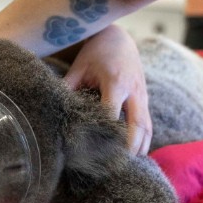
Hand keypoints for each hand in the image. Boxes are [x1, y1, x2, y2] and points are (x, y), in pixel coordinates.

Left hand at [63, 25, 152, 154]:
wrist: (118, 37)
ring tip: (130, 165)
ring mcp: (142, 95)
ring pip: (147, 126)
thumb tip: (53, 110)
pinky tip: (137, 153)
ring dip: (141, 146)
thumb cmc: (95, 52)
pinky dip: (144, 139)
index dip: (105, 132)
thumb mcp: (79, 67)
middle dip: (130, 146)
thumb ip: (68, 87)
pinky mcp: (145, 98)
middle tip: (120, 165)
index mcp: (116, 82)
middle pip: (136, 124)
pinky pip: (148, 122)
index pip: (112, 113)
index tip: (95, 150)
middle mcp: (133, 90)